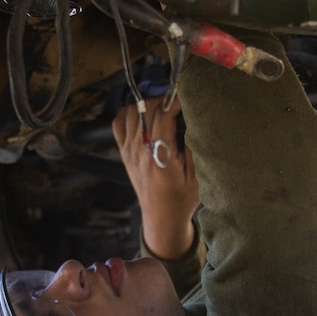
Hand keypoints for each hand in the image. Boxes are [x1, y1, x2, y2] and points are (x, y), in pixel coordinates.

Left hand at [113, 97, 199, 259]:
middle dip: (164, 99)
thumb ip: (193, 147)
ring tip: (164, 109)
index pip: (162, 115)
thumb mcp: (197, 176)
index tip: (188, 97)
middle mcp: (139, 151)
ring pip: (131, 111)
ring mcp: (128, 151)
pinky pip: (119, 123)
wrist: (162, 218)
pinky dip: (130, 114)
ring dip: (147, 105)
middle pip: (145, 109)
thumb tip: (192, 120)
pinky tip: (144, 116)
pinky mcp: (123, 153)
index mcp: (159, 157)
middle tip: (178, 103)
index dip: (176, 100)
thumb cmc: (182, 199)